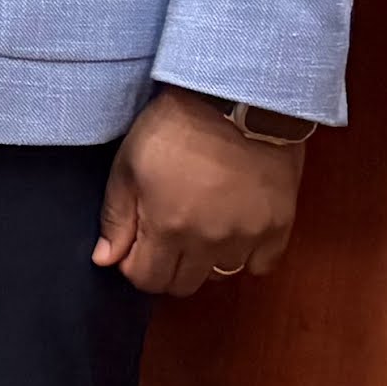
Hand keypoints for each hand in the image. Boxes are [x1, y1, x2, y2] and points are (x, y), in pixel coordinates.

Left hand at [95, 88, 307, 294]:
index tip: (136, 246)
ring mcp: (249, 236)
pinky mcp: (280, 225)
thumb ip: (116, 218)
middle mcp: (210, 242)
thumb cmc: (173, 128)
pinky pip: (262, 264)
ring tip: (201, 229)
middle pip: (184, 285)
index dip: (134, 266)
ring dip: (206, 261)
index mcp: (168, 228)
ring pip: (222, 275)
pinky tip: (235, 231)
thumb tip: (105, 261)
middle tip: (166, 237)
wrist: (235, 100)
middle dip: (167, 268)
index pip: (148, 280)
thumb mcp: (128, 166)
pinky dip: (247, 256)